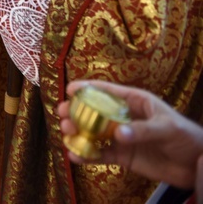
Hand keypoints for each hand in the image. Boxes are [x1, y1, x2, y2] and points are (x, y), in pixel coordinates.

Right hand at [58, 80, 202, 189]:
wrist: (197, 163)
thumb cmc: (187, 137)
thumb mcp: (167, 128)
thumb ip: (143, 130)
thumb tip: (118, 134)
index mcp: (134, 101)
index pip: (108, 91)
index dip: (87, 88)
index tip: (69, 88)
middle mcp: (124, 117)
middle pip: (94, 112)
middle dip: (76, 112)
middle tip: (62, 114)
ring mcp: (122, 137)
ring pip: (93, 133)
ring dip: (78, 133)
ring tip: (66, 134)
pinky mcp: (123, 156)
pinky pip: (101, 154)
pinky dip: (87, 155)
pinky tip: (75, 156)